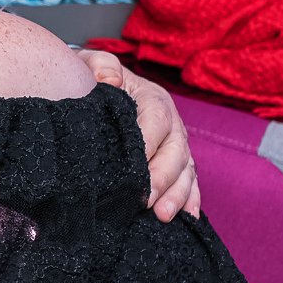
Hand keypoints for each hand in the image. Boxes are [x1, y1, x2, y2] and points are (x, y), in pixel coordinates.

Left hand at [75, 49, 199, 221]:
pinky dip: (190, 198)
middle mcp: (170, 121)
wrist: (98, 87)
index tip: (134, 166)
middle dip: (163, 177)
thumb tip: (109, 79)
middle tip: (146, 200)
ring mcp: (175, 143)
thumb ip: (100, 66)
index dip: (148, 143)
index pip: (156, 119)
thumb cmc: (93, 78)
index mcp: (151, 98)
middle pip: (175, 149)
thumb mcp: (92, 64)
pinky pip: (189, 180)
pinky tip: (188, 218)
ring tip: (164, 215)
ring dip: (178, 193)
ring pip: (185, 169)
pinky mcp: (176, 161)